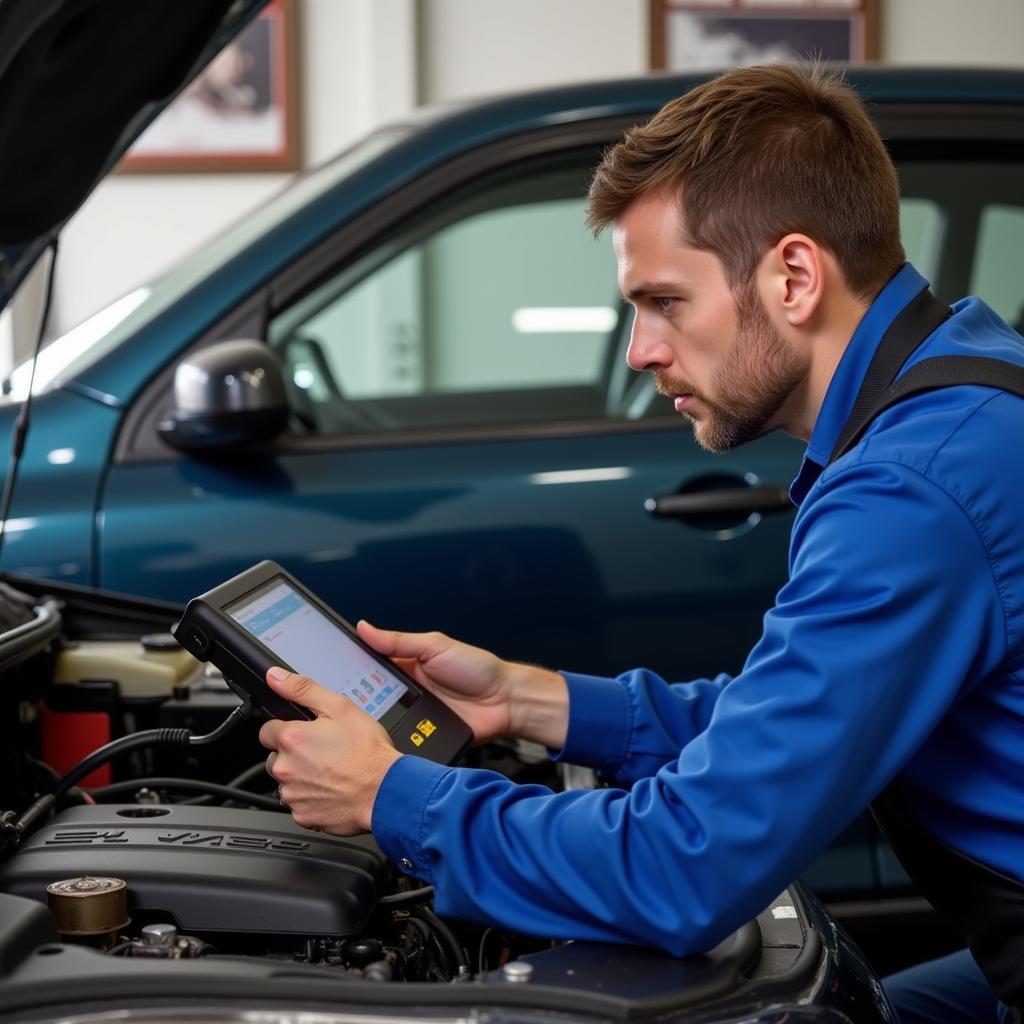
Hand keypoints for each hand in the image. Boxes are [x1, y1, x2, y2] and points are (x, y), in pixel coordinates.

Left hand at [259, 667, 400, 834]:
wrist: (386, 790)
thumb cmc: (368, 751)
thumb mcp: (340, 707)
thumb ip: (303, 690)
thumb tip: (275, 677)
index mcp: (292, 739)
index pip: (267, 731)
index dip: (286, 729)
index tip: (304, 733)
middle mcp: (286, 769)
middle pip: (276, 758)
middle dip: (293, 754)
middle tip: (323, 751)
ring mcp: (293, 795)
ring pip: (288, 782)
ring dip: (302, 777)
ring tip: (331, 770)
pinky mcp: (303, 816)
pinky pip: (300, 804)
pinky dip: (312, 798)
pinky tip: (333, 789)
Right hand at [357, 621, 568, 749]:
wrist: (507, 701)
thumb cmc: (477, 669)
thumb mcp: (435, 646)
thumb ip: (399, 640)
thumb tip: (364, 627)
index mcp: (405, 667)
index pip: (367, 669)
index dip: (348, 671)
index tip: (326, 672)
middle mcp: (405, 693)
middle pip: (368, 699)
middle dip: (353, 701)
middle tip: (337, 701)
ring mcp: (413, 718)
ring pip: (381, 723)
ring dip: (371, 723)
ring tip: (355, 724)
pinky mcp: (423, 739)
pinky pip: (401, 741)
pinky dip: (391, 741)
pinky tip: (380, 741)